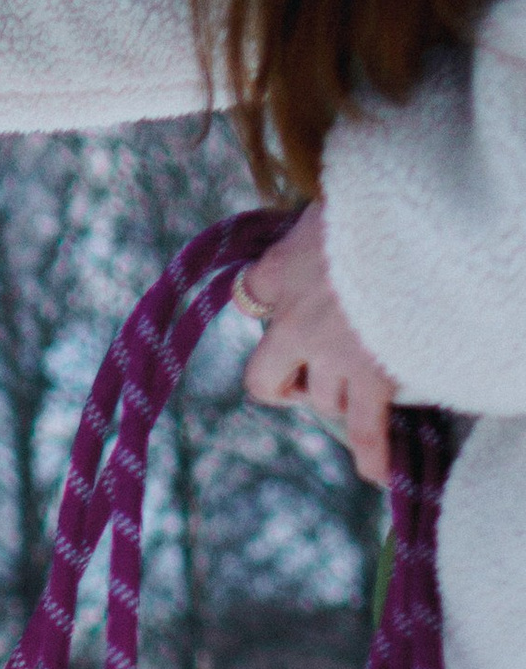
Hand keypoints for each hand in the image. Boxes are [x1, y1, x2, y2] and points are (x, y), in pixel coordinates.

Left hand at [234, 203, 397, 485]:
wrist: (421, 212)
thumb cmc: (380, 195)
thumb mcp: (332, 197)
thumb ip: (318, 227)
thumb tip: (323, 229)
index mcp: (279, 271)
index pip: (247, 298)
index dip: (267, 304)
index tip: (289, 301)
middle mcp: (294, 320)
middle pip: (265, 380)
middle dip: (287, 384)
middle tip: (311, 374)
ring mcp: (332, 353)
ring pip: (322, 402)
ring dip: (339, 399)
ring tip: (367, 388)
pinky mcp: (373, 373)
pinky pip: (366, 429)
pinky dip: (373, 455)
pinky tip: (377, 474)